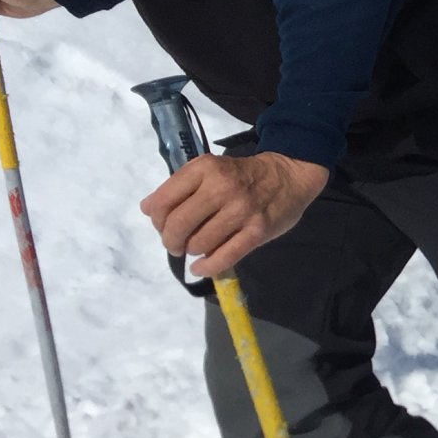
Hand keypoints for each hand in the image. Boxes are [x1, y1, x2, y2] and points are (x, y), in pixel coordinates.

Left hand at [141, 151, 327, 279]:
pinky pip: (224, 257)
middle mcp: (222, 187)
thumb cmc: (242, 175)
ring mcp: (242, 210)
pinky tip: (201, 268)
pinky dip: (207, 267)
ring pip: (198, 243)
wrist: (289, 176)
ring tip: (197, 247)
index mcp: (205, 169)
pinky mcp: (257, 231)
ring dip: (192, 251)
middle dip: (170, 241)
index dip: (156, 220)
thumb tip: (148, 209)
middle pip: (178, 225)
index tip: (163, 226)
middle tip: (176, 244)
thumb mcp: (209, 169)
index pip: (163, 202)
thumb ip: (178, 187)